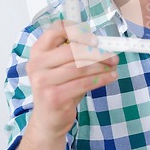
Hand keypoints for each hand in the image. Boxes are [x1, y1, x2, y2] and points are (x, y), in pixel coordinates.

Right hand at [27, 20, 118, 138]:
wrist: (48, 119)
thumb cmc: (59, 88)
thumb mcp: (62, 67)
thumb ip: (75, 53)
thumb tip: (103, 44)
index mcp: (38, 51)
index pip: (56, 29)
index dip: (78, 31)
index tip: (95, 39)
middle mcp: (37, 64)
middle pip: (72, 50)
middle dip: (97, 52)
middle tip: (113, 56)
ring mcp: (43, 81)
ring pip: (80, 67)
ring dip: (102, 66)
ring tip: (113, 66)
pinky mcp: (54, 96)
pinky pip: (84, 83)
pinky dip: (101, 78)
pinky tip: (110, 76)